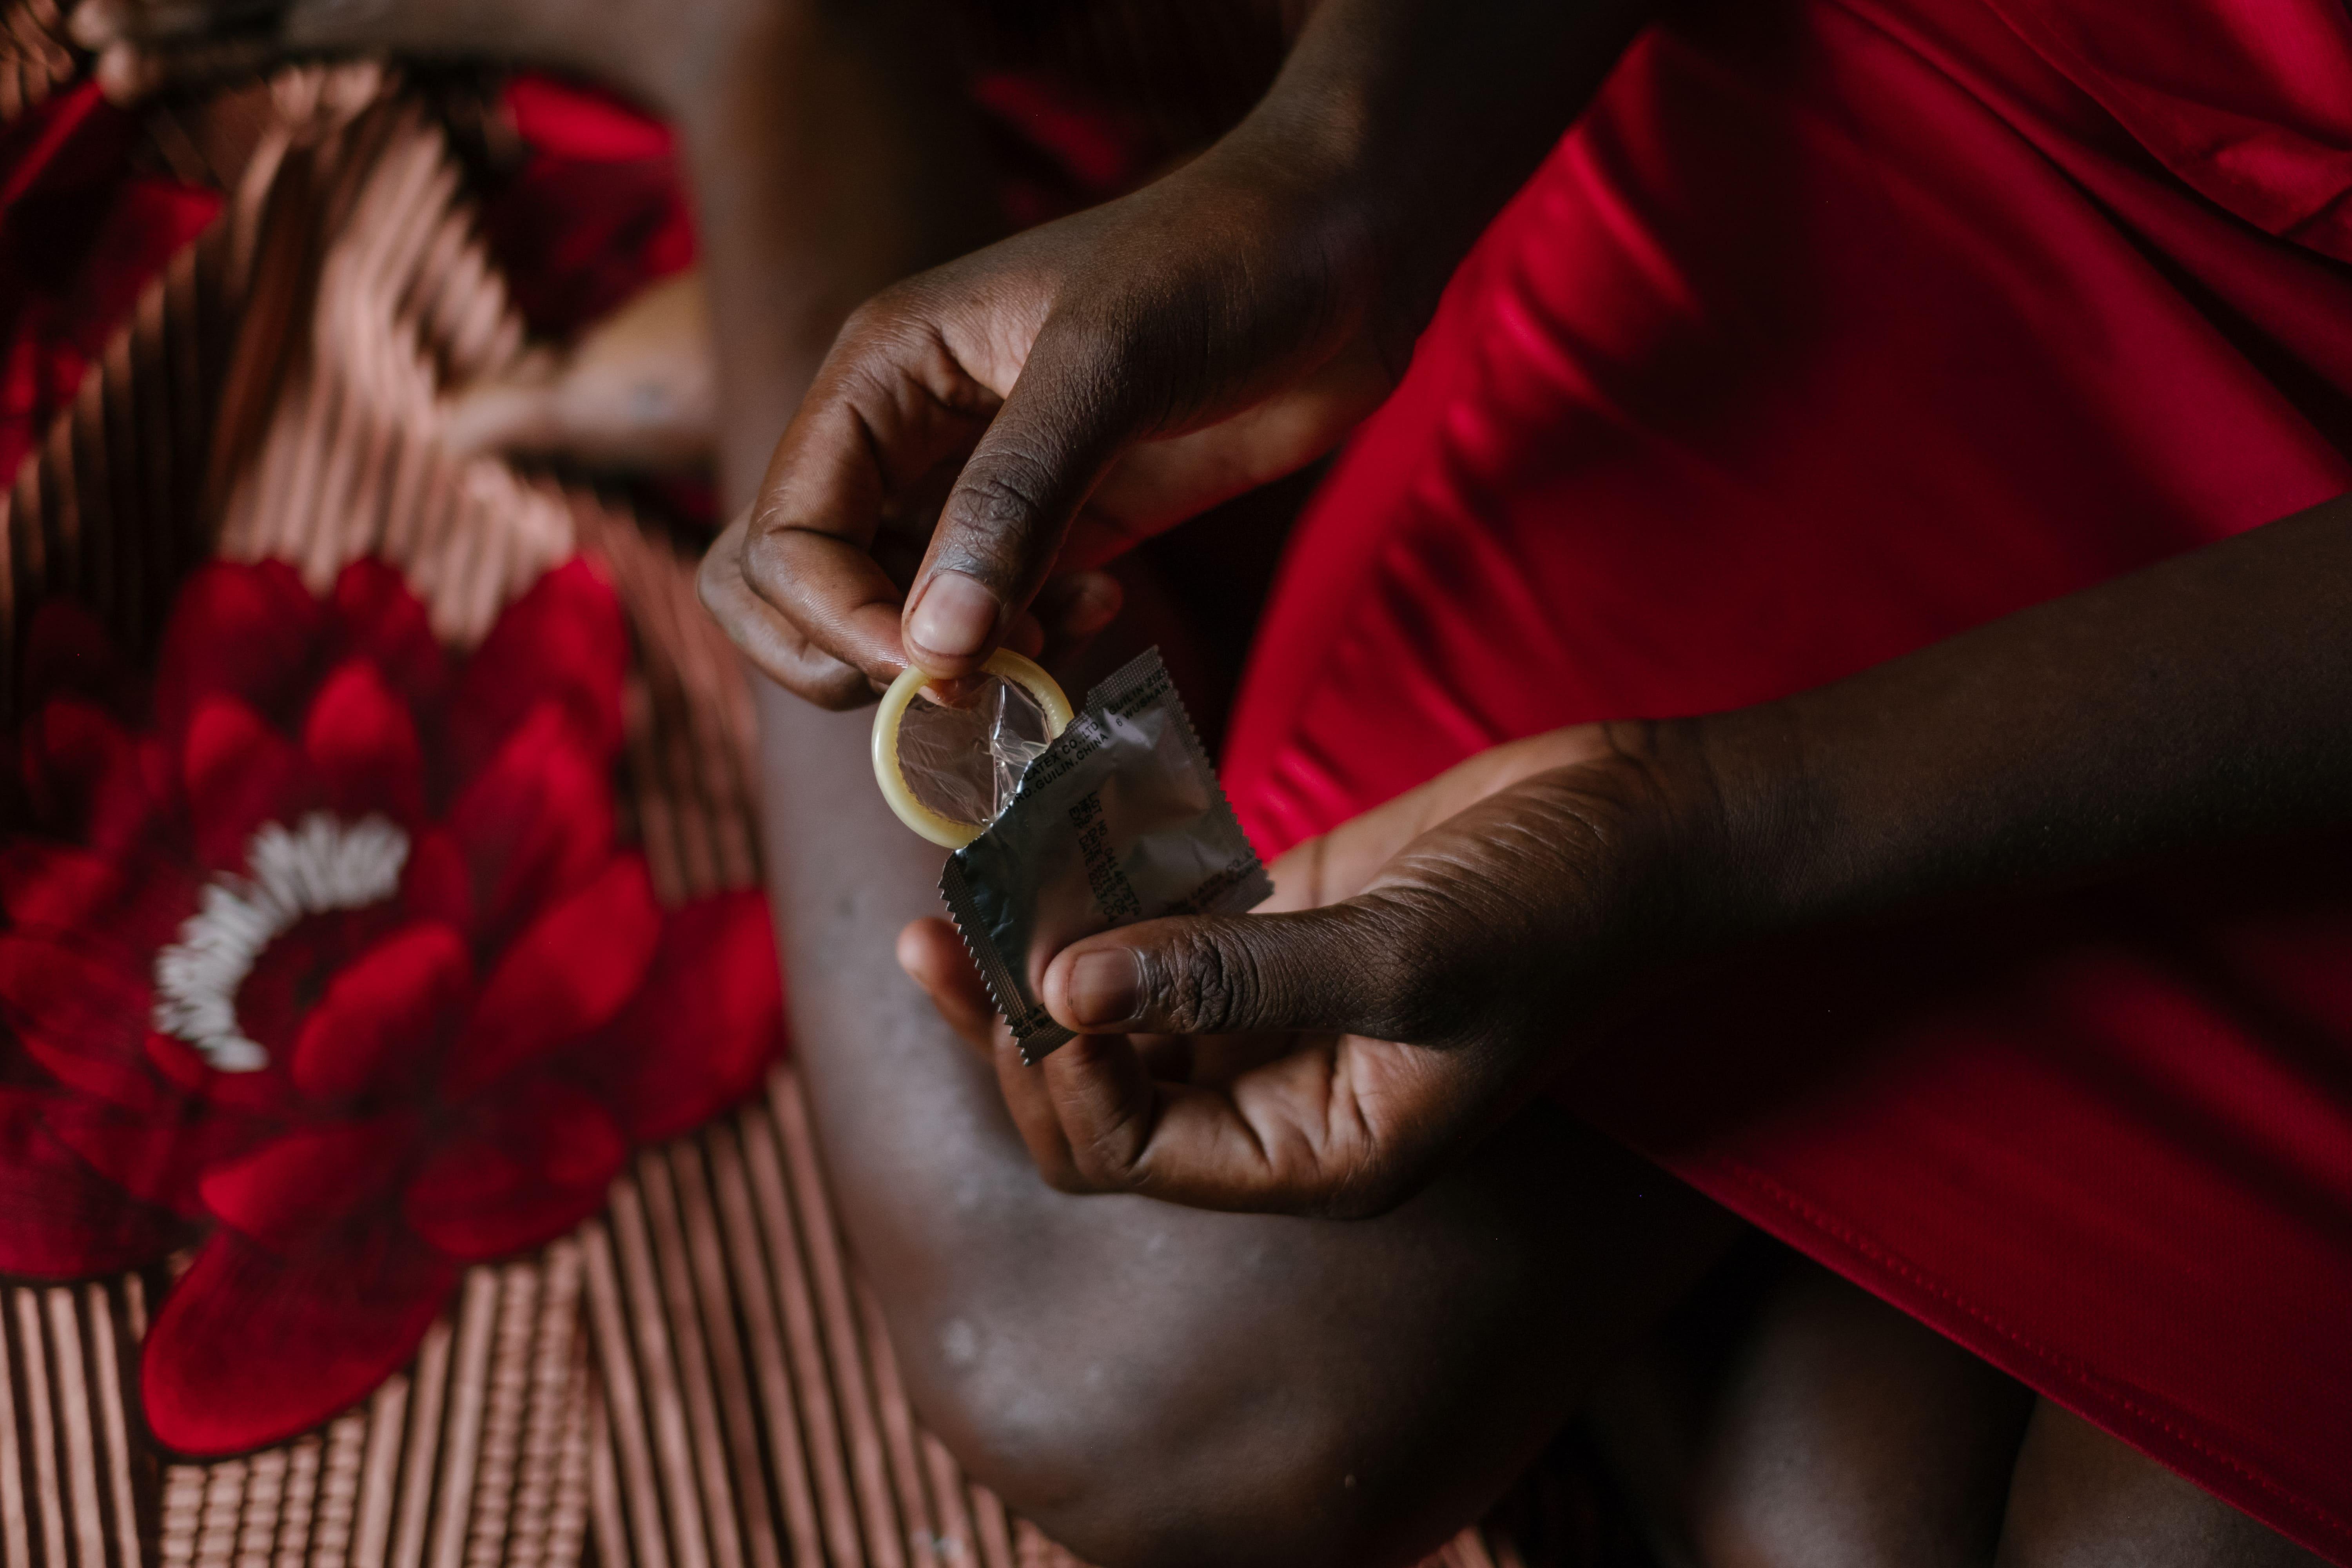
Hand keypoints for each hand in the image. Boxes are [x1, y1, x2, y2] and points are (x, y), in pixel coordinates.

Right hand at [698, 134, 1401, 708]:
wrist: (1348, 247)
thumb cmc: (1223, 261)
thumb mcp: (1107, 363)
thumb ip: (1014, 502)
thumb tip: (933, 648)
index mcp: (882, 372)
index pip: (783, 533)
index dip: (839, 620)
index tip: (940, 666)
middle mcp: (910, 434)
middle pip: (790, 585)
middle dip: (852, 656)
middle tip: (962, 679)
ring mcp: (981, 486)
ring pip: (889, 613)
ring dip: (949, 662)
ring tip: (1046, 643)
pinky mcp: (1059, 525)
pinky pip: (990, 617)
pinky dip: (1024, 644)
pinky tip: (1102, 604)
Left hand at [897, 724, 1706, 1216]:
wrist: (1644, 824)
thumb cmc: (1558, 909)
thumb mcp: (1403, 954)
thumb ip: (1234, 978)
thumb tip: (1066, 989)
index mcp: (1317, 1155)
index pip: (1130, 1151)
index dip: (1053, 1073)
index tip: (1001, 971)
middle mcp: (1284, 1102)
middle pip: (1101, 1093)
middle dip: (1018, 1022)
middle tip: (943, 926)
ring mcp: (1278, 1016)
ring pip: (1119, 1008)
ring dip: (1046, 950)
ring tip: (973, 872)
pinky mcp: (1284, 933)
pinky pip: (1163, 933)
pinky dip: (1109, 895)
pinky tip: (1055, 837)